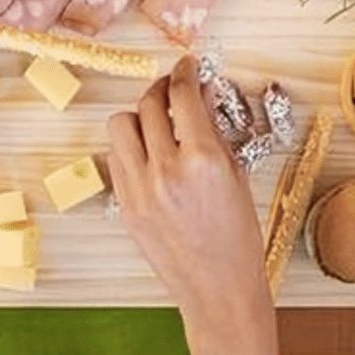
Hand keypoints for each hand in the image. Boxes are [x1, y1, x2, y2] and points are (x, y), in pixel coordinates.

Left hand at [108, 55, 270, 324]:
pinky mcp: (124, 206)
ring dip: (138, 116)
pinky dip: (131, 147)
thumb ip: (214, 133)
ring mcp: (140, 189)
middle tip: (173, 90)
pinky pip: (117, 158)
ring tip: (157, 124)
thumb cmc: (238, 238)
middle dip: (161, 89)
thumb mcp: (236, 177)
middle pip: (148, 104)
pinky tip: (149, 154)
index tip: (187, 66)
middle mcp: (167, 171)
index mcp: (204, 160)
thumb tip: (200, 96)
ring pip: (120, 125)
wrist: (218, 289)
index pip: (183, 95)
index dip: (184, 72)